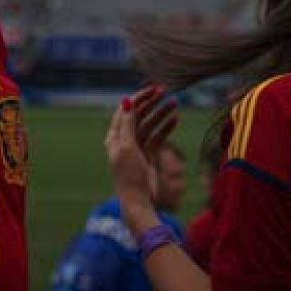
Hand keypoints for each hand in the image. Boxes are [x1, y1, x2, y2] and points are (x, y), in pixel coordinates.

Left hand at [104, 86, 177, 219]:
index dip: (138, 98)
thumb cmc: (129, 175)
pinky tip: (175, 118)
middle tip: (164, 91)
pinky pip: (158, 136)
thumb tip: (126, 101)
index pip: (125, 110)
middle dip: (151, 103)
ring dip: (161, 114)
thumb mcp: (127, 147)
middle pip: (138, 115)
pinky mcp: (148, 155)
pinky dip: (166, 127)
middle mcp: (125, 140)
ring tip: (174, 103)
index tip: (152, 89)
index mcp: (114, 137)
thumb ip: (128, 124)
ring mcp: (137, 147)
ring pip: (150, 124)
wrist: (138, 201)